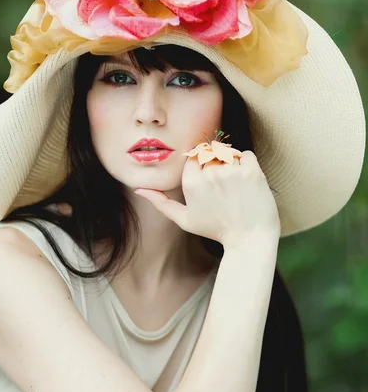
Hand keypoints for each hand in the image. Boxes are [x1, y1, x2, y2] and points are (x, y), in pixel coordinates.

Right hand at [134, 150, 280, 247]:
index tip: (210, 179)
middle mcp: (210, 174)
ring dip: (232, 162)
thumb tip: (139, 190)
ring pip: (228, 152)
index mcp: (191, 183)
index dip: (202, 165)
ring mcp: (232, 172)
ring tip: (235, 184)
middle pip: (211, 152)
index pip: (194, 156)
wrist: (249, 240)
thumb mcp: (184, 219)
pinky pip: (246, 154)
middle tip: (224, 184)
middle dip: (217, 163)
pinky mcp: (252, 171)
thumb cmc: (216, 230)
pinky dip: (247, 162)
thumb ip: (161, 203)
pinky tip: (246, 181)